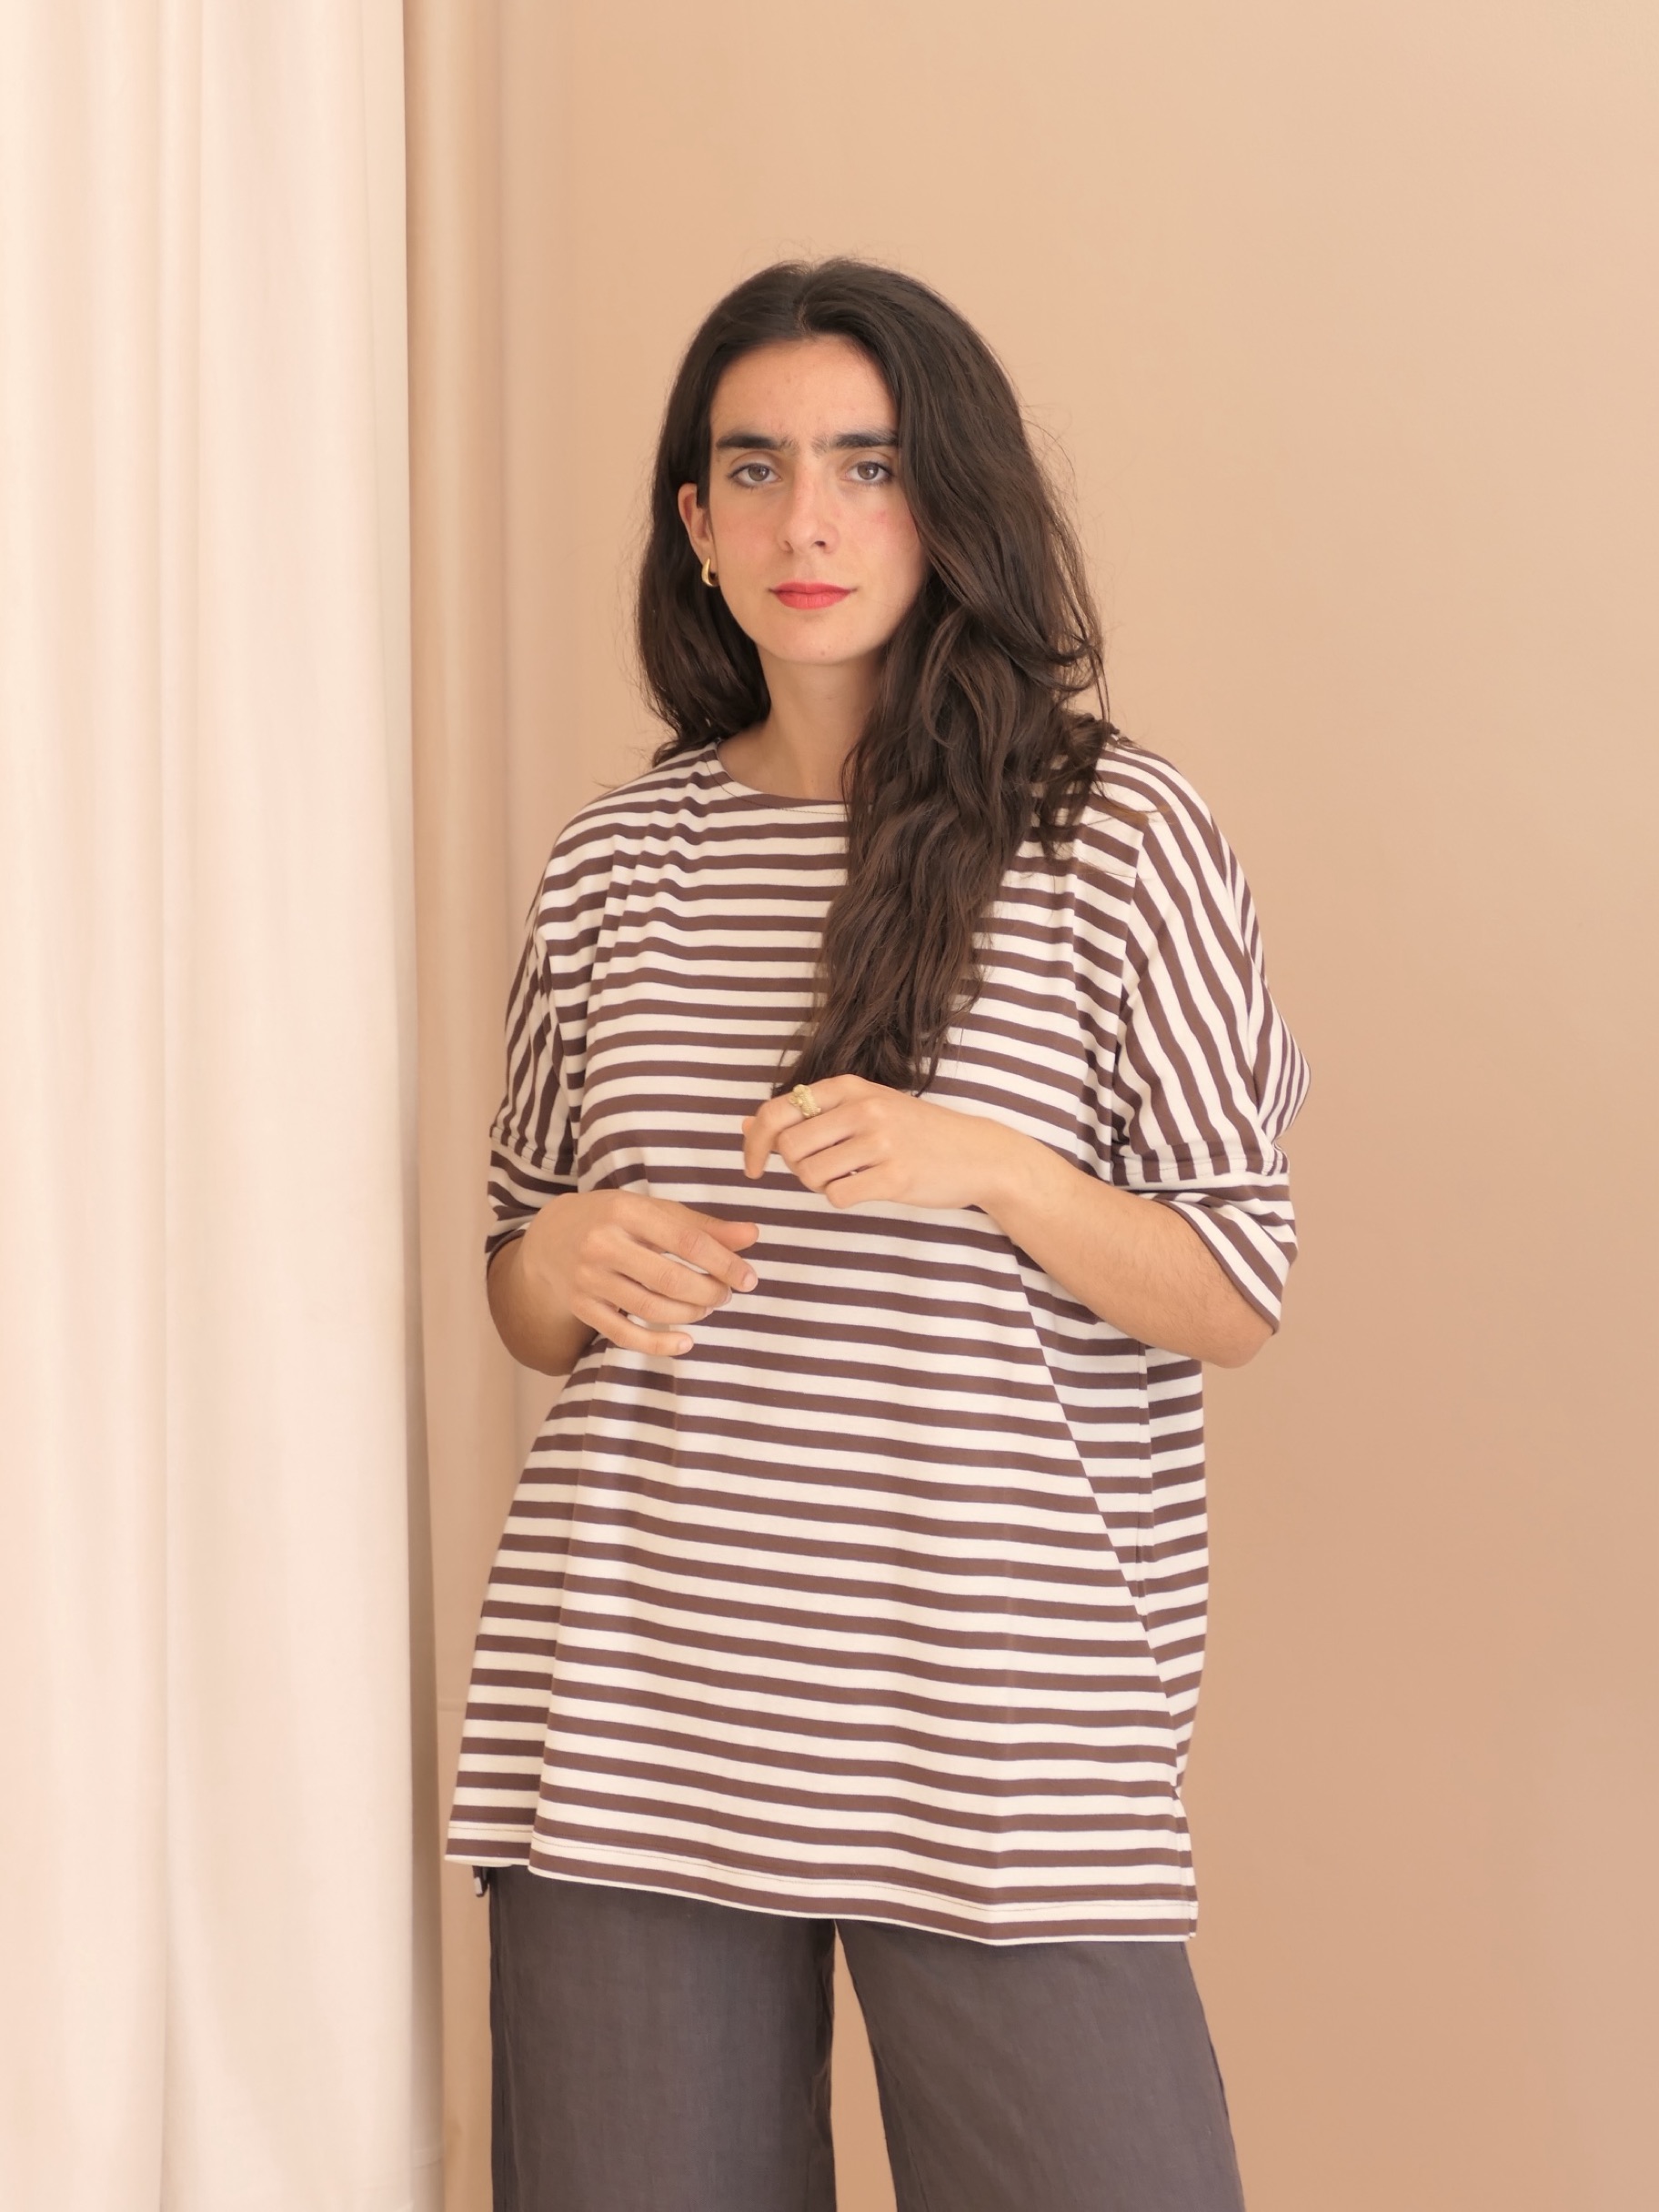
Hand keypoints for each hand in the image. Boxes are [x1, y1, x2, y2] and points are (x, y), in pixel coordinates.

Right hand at [515, 1189, 758, 1357]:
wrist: (551, 1237)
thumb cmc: (615, 1220)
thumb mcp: (655, 1211)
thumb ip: (703, 1226)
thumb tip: (752, 1236)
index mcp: (626, 1211)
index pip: (686, 1241)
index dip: (724, 1262)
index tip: (749, 1279)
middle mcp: (603, 1244)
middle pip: (669, 1279)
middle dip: (709, 1291)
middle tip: (726, 1294)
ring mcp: (589, 1279)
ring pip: (650, 1308)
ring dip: (690, 1313)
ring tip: (707, 1307)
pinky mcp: (582, 1307)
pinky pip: (624, 1335)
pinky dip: (658, 1344)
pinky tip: (685, 1341)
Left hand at [741, 1075, 1022, 1211]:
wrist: (977, 1153)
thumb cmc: (914, 1132)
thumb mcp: (864, 1108)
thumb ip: (808, 1115)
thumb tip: (747, 1125)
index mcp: (850, 1087)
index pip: (777, 1110)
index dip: (755, 1143)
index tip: (754, 1165)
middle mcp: (863, 1109)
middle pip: (790, 1147)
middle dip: (794, 1167)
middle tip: (820, 1170)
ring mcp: (881, 1142)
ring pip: (810, 1174)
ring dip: (819, 1184)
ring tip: (848, 1176)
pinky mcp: (894, 1177)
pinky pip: (837, 1196)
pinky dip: (842, 1198)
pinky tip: (864, 1188)